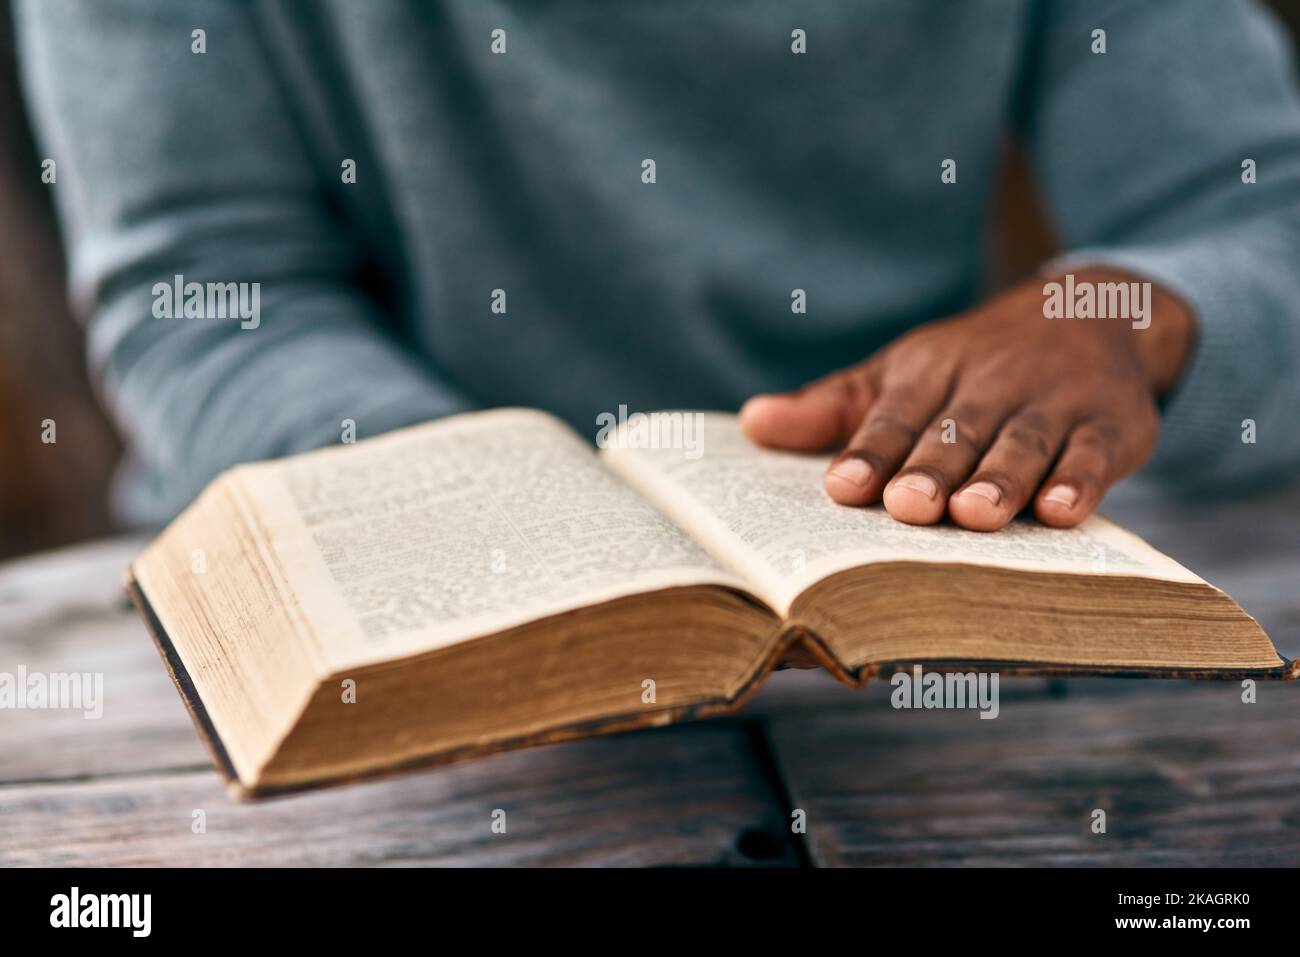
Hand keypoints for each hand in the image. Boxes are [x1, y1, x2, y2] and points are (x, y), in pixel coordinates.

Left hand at [741, 268, 1194, 530]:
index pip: (894, 414)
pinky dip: (1082, 480)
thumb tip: (749, 422)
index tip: (840, 488)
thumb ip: (833, 408)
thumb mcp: (901, 373)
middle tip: (906, 507)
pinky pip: (1095, 453)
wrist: (1089, 314)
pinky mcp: (1111, 424)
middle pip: (956, 431)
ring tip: (975, 515)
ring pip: (1024, 442)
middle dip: (932, 469)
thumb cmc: (970, 366)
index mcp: (930, 369)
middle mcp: (990, 381)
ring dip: (1001, 478)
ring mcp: (1054, 401)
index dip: (869, 451)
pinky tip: (1063, 512)